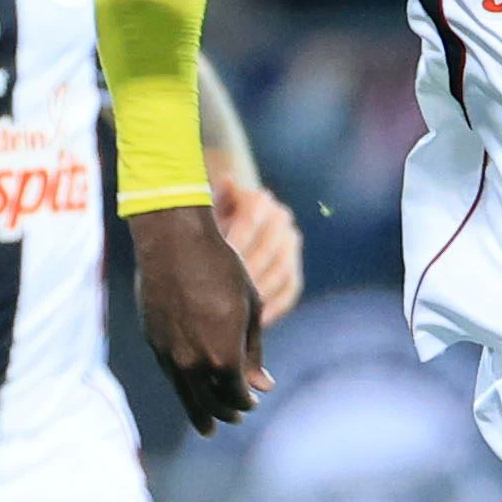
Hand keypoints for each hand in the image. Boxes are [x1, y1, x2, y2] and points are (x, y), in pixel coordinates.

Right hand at [130, 205, 270, 432]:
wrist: (174, 242)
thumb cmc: (221, 269)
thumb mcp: (250, 308)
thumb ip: (254, 352)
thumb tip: (262, 386)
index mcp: (225, 356)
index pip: (238, 395)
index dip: (247, 401)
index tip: (253, 400)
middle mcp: (195, 363)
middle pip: (212, 403)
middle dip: (227, 411)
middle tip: (235, 416)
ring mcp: (170, 355)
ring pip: (186, 396)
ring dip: (199, 412)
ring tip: (208, 427)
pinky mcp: (154, 343)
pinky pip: (171, 376)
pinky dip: (183, 388)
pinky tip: (189, 391)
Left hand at [213, 170, 302, 325]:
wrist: (229, 227)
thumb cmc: (209, 220)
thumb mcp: (205, 207)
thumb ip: (212, 198)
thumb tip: (227, 180)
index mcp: (259, 200)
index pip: (251, 220)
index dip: (235, 240)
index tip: (219, 260)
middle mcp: (281, 219)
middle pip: (269, 249)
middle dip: (247, 273)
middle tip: (227, 294)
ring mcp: (291, 245)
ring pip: (282, 271)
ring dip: (262, 293)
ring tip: (240, 311)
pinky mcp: (295, 269)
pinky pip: (290, 290)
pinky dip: (275, 307)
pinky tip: (257, 321)